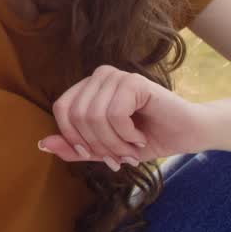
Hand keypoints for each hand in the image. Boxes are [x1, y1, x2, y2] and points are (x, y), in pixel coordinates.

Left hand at [37, 65, 209, 170]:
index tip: (93, 154)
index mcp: (88, 87)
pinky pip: (114, 114)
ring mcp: (116, 76)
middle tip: (118, 155)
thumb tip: (42, 144)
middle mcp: (99, 76)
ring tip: (131, 147)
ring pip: (94, 117)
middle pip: (77, 115)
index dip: (73, 137)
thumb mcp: (105, 148)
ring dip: (113, 142)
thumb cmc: (147, 139)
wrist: (188, 135)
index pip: (62, 110)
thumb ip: (76, 147)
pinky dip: (126, 134)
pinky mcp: (134, 82)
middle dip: (96, 144)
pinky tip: (140, 136)